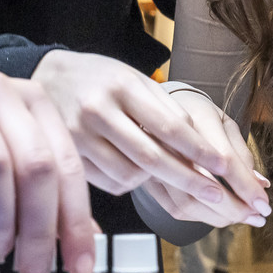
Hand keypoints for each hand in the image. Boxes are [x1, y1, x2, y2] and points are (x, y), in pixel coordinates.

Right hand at [0, 67, 95, 272]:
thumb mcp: (6, 154)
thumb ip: (43, 190)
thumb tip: (81, 242)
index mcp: (34, 103)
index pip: (67, 165)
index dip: (77, 220)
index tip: (78, 265)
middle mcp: (2, 95)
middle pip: (36, 166)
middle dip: (39, 227)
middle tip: (32, 266)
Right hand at [32, 50, 261, 224]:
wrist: (47, 78)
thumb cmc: (102, 80)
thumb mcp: (134, 80)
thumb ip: (165, 110)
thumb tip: (202, 147)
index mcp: (122, 86)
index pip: (169, 125)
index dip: (199, 150)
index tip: (225, 167)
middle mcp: (98, 111)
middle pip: (152, 157)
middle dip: (189, 180)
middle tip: (218, 195)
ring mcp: (78, 136)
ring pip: (130, 175)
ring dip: (157, 182)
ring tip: (169, 173)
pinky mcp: (69, 157)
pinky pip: (110, 183)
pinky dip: (130, 183)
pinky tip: (134, 169)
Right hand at [138, 88, 270, 227]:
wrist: (160, 111)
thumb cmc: (200, 118)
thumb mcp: (225, 124)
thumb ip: (241, 154)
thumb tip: (260, 185)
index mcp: (194, 119)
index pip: (222, 160)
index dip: (245, 186)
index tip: (263, 204)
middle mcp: (169, 143)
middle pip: (202, 188)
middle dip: (235, 208)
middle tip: (258, 217)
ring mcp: (154, 164)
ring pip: (188, 204)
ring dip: (221, 217)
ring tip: (245, 217)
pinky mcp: (148, 182)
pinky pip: (176, 209)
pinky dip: (203, 217)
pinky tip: (222, 214)